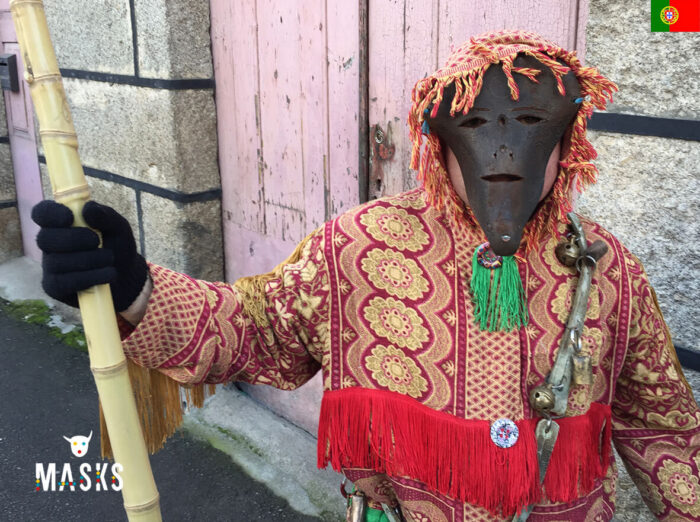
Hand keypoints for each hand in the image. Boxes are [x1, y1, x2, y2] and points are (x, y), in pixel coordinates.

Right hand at [32, 200, 148, 310]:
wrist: (126, 276)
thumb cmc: (117, 245)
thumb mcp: (118, 227)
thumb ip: (105, 216)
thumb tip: (88, 208)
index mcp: (61, 222)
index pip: (42, 213)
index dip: (50, 214)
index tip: (69, 217)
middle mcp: (50, 243)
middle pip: (45, 238)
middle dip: (73, 239)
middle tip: (97, 241)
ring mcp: (50, 266)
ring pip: (56, 262)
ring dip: (89, 260)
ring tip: (110, 259)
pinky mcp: (55, 287)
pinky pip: (63, 283)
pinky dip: (89, 278)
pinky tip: (108, 275)